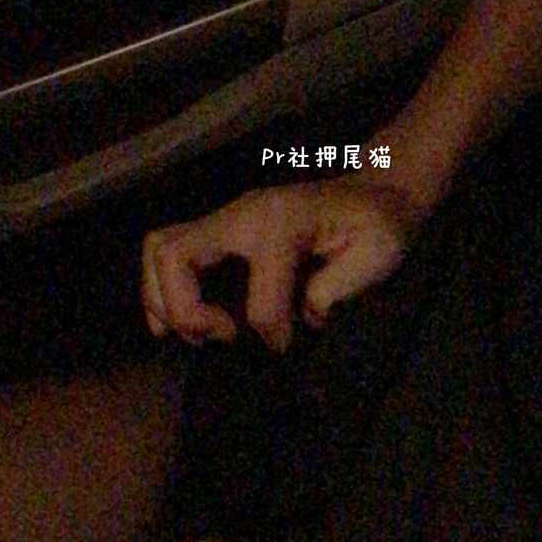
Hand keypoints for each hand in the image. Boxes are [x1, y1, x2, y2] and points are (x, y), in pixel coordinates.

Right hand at [141, 174, 423, 351]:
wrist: (374, 193)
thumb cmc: (380, 224)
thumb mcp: (380, 252)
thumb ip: (342, 285)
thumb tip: (304, 313)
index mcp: (282, 223)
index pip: (259, 295)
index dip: (270, 332)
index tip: (286, 348)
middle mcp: (242, 214)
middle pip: (175, 254)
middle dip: (185, 309)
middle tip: (221, 336)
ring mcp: (226, 218)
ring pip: (161, 249)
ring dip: (164, 299)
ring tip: (197, 333)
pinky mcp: (220, 229)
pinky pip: (168, 250)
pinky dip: (161, 288)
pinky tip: (176, 322)